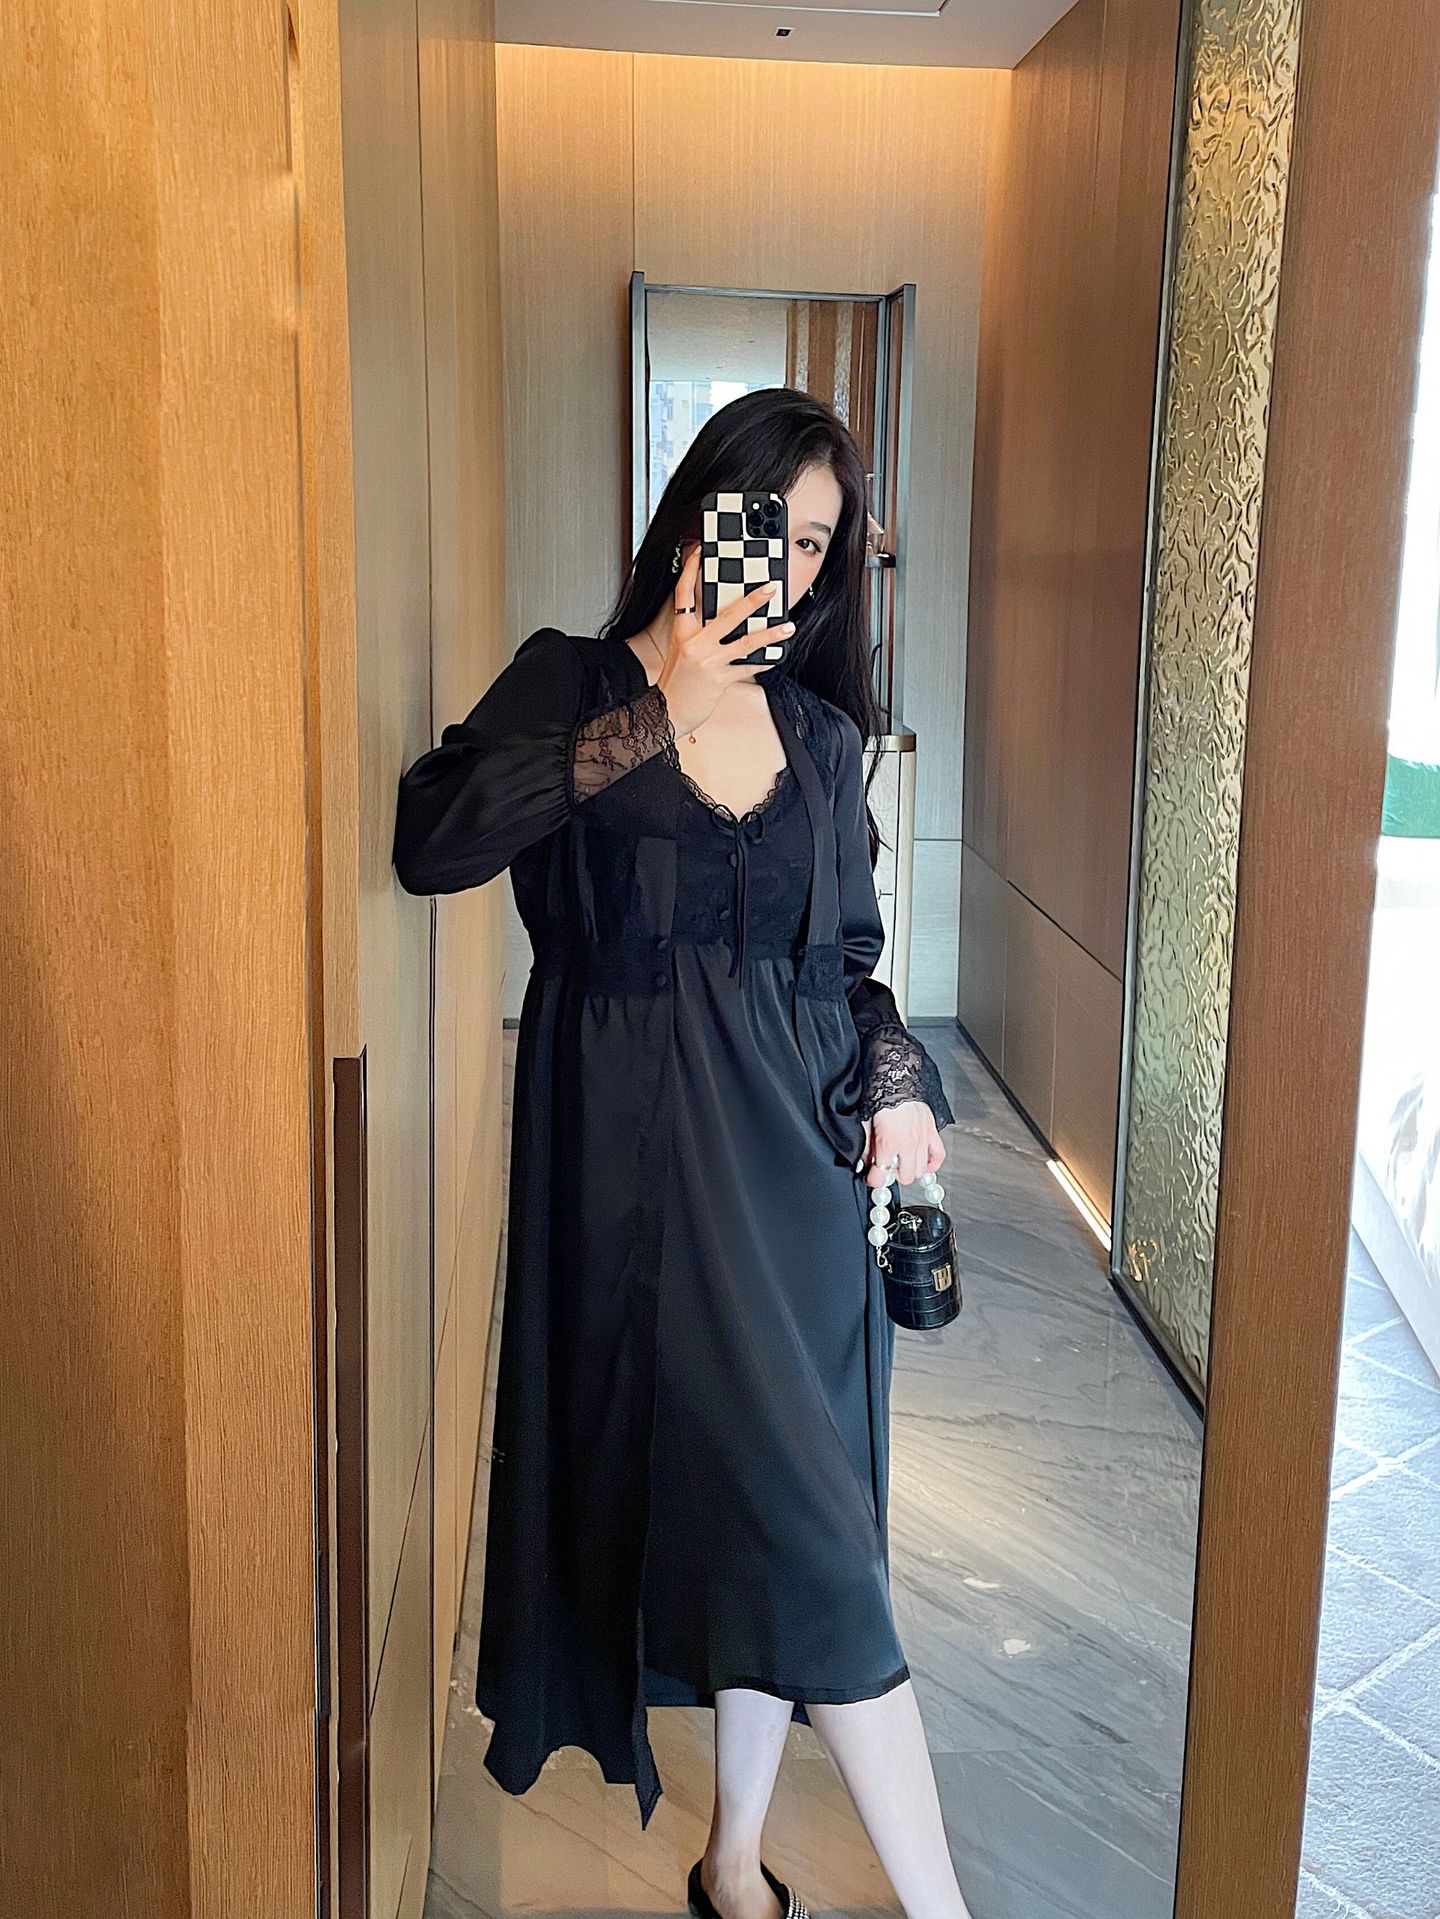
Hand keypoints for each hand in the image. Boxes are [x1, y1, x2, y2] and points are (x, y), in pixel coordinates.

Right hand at [655, 544, 793, 737]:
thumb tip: (727, 618)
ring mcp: (708, 662)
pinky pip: (747, 668)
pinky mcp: (719, 680)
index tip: (700, 552)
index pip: (684, 594)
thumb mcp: (682, 650)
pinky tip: (775, 657)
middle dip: (752, 601)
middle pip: (727, 615)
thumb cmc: (676, 682)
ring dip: (770, 634)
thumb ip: (700, 633)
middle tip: (770, 588)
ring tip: (787, 627)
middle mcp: (694, 644)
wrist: (666, 712)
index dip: (690, 571)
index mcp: (682, 632)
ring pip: (745, 643)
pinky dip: (762, 663)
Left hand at [861, 1100, 944, 1189]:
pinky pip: (938, 1156)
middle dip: (894, 1174)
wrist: (897, 1079)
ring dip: (910, 1169)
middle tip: (888, 1166)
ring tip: (902, 1162)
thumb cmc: (881, 1096)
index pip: (881, 1176)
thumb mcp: (866, 1122)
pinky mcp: (932, 1132)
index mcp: (888, 1143)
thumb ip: (865, 1145)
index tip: (872, 1178)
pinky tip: (923, 1163)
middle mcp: (907, 1144)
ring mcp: (922, 1140)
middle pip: (904, 1177)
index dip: (874, 1181)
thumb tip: (864, 1161)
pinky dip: (932, 1164)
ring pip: (920, 1171)